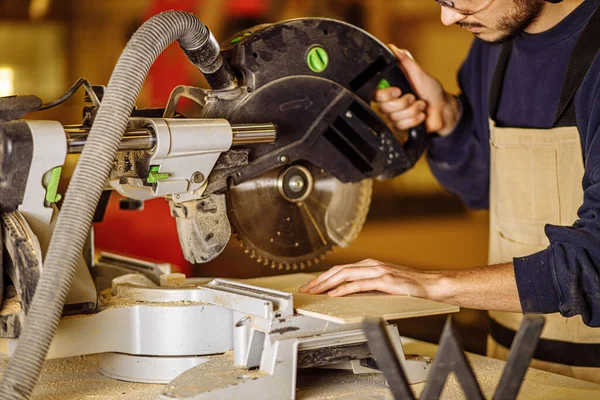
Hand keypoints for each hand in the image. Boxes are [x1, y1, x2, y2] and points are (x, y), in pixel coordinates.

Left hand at [298, 259, 442, 298]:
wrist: (431, 286)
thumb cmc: (409, 286)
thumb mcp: (383, 283)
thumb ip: (367, 285)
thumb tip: (347, 293)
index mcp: (369, 265)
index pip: (340, 269)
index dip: (323, 277)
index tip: (311, 286)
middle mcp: (371, 265)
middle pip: (338, 270)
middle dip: (320, 280)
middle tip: (306, 289)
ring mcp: (378, 271)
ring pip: (346, 275)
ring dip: (328, 284)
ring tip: (315, 291)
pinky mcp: (385, 280)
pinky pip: (360, 284)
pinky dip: (345, 289)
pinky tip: (335, 294)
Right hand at [375, 44, 459, 135]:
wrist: (443, 109)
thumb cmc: (431, 90)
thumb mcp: (418, 73)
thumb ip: (405, 61)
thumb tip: (393, 47)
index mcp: (390, 89)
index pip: (376, 94)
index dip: (385, 94)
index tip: (398, 90)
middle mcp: (390, 103)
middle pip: (384, 107)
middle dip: (403, 103)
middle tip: (414, 97)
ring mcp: (394, 116)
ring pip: (394, 117)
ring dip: (412, 111)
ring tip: (421, 106)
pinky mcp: (400, 127)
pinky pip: (401, 126)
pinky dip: (414, 120)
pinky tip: (421, 115)